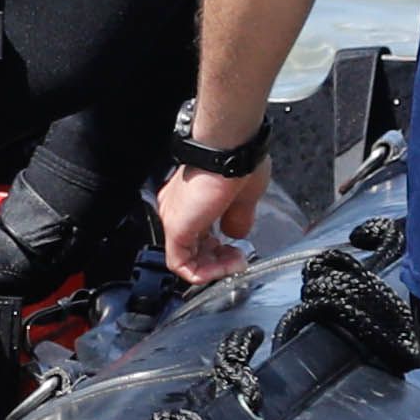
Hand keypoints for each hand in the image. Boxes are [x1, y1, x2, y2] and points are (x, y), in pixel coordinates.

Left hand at [154, 161, 267, 288]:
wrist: (231, 146)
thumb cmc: (239, 159)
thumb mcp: (244, 197)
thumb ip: (237, 219)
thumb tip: (237, 234)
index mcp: (192, 199)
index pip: (199, 236)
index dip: (221, 249)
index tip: (239, 249)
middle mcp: (178, 208)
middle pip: (192, 249)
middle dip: (219, 260)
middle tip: (239, 257)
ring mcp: (175, 218)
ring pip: (185, 260)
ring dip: (214, 269)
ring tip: (236, 262)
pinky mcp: (176, 228)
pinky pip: (182, 264)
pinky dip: (205, 272)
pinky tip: (227, 266)